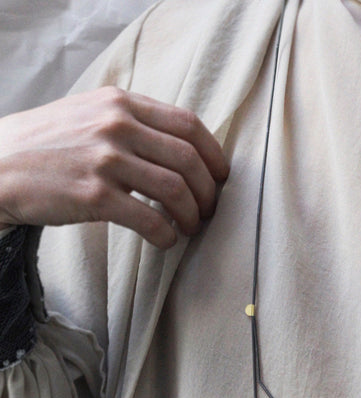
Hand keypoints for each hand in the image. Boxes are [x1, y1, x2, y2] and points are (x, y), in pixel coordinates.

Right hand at [0, 87, 229, 248]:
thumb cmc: (49, 146)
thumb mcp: (91, 114)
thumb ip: (132, 122)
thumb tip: (180, 148)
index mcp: (121, 103)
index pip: (189, 125)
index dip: (214, 156)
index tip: (220, 178)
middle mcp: (117, 126)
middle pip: (189, 160)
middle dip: (208, 192)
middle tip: (208, 210)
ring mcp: (106, 160)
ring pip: (175, 190)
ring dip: (192, 215)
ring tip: (189, 227)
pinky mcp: (95, 196)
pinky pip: (150, 220)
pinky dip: (167, 235)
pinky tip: (165, 240)